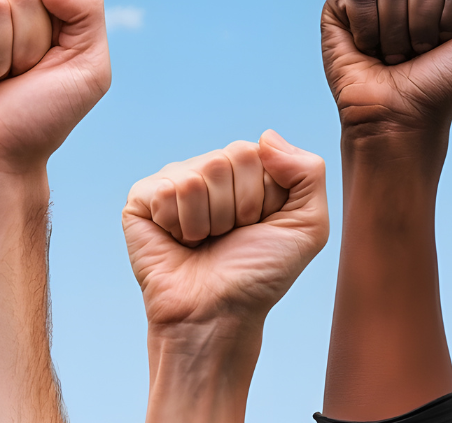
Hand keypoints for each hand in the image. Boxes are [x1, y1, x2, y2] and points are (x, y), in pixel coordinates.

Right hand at [122, 130, 328, 326]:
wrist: (219, 313)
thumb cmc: (261, 272)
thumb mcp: (309, 225)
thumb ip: (309, 172)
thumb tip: (266, 137)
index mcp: (249, 171)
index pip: (258, 152)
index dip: (264, 196)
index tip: (259, 225)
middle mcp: (211, 170)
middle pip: (229, 158)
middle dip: (238, 207)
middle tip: (230, 236)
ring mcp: (175, 182)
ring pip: (199, 175)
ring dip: (209, 220)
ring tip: (204, 242)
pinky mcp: (142, 200)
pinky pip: (166, 190)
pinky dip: (179, 223)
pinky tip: (178, 241)